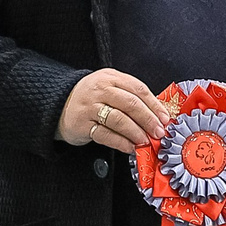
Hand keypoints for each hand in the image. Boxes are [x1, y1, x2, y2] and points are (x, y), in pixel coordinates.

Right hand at [57, 69, 172, 151]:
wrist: (59, 105)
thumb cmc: (92, 98)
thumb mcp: (110, 88)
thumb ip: (132, 97)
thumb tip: (158, 115)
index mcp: (111, 78)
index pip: (138, 89)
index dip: (154, 105)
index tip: (165, 118)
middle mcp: (100, 90)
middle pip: (130, 104)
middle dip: (148, 120)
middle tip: (159, 132)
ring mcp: (89, 107)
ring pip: (118, 119)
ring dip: (136, 132)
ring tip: (146, 140)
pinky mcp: (82, 124)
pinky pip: (105, 134)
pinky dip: (121, 142)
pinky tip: (130, 147)